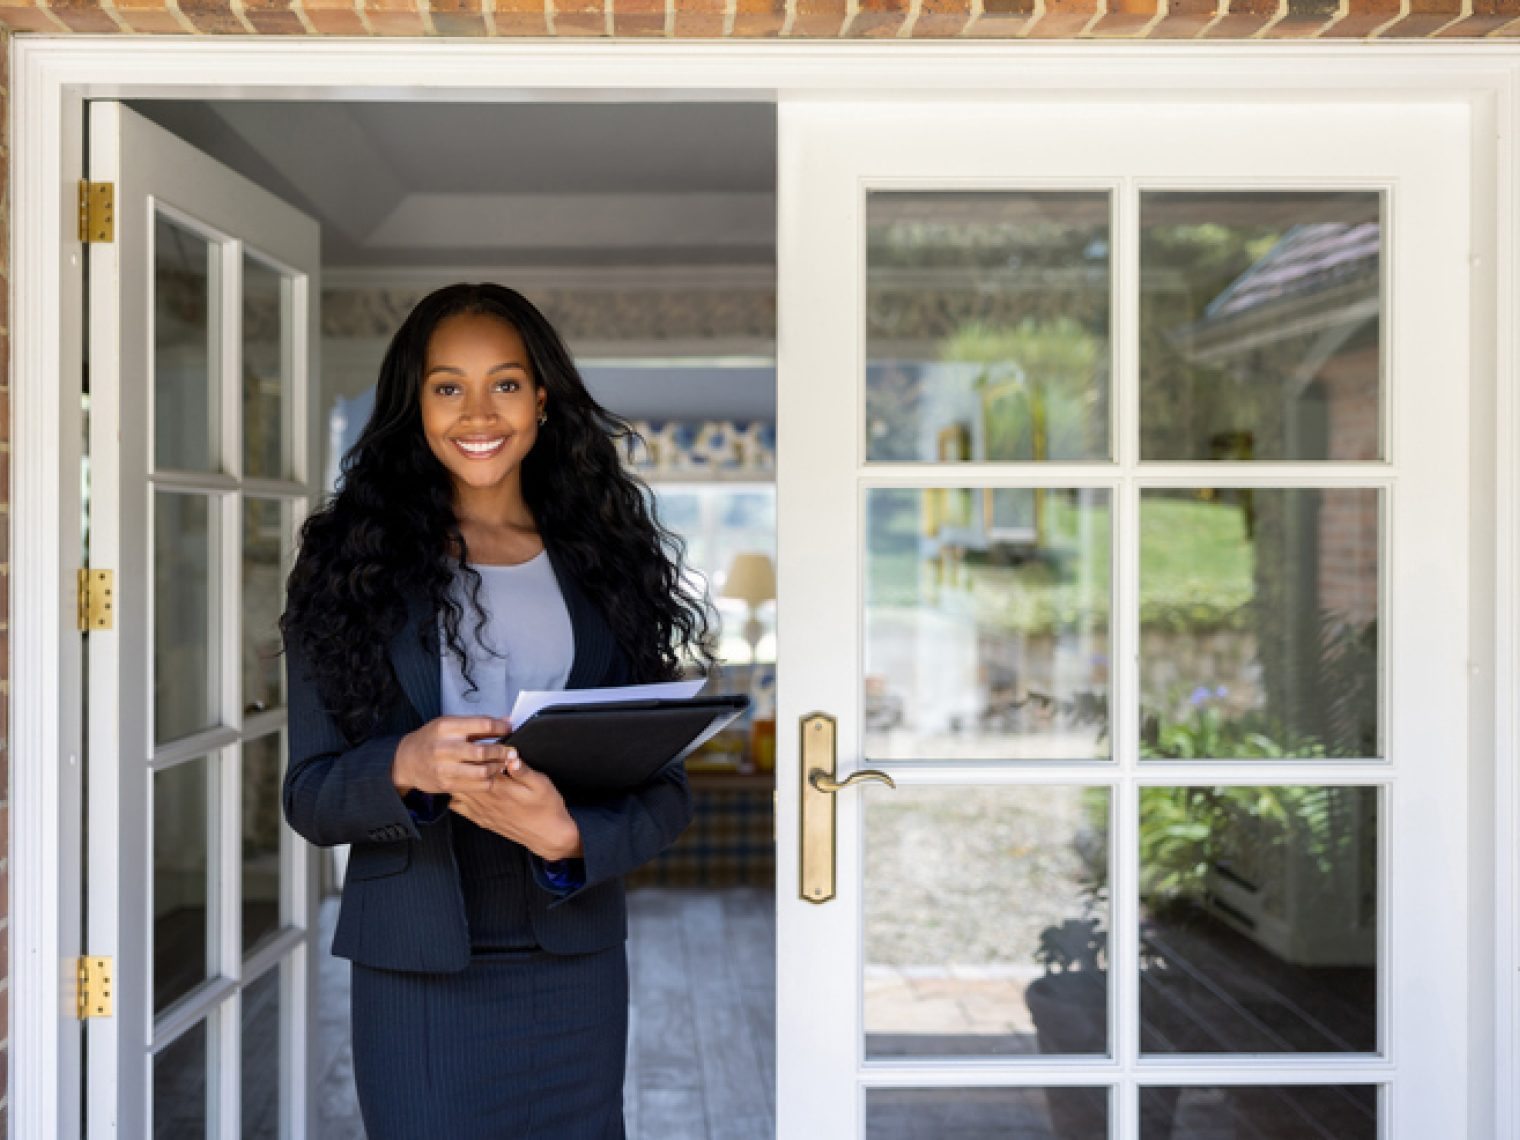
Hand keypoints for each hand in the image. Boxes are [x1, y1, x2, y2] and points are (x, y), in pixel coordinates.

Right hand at [392, 716, 511, 797]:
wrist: (406, 761)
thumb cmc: (430, 740)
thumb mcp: (448, 724)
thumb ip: (477, 724)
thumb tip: (506, 721)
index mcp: (447, 727)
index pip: (483, 725)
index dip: (501, 728)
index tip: (509, 730)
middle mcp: (445, 747)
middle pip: (484, 751)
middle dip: (503, 751)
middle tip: (511, 751)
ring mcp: (445, 768)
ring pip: (483, 771)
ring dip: (497, 767)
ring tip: (501, 763)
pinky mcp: (447, 785)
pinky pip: (477, 785)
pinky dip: (489, 780)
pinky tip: (490, 774)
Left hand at [448, 751, 583, 861]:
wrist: (548, 836)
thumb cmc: (546, 807)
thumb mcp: (541, 783)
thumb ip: (523, 770)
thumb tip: (511, 755)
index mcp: (499, 788)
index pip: (477, 765)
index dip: (476, 751)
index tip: (480, 744)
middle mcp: (486, 800)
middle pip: (460, 777)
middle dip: (462, 763)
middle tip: (470, 754)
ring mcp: (480, 811)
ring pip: (454, 791)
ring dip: (458, 778)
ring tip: (467, 769)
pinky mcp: (480, 820)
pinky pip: (456, 807)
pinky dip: (456, 796)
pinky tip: (467, 789)